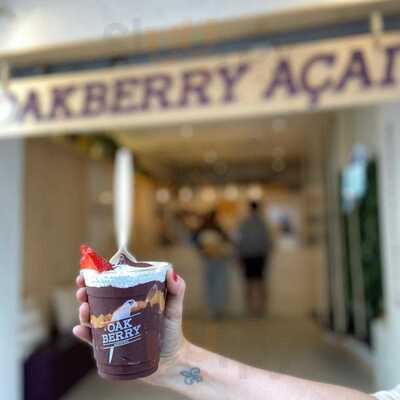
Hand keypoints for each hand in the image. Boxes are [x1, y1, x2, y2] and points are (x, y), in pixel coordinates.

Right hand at [73, 268, 186, 382]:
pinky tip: (80, 329)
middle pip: (96, 299)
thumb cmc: (172, 331)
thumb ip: (177, 290)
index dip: (97, 278)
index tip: (88, 273)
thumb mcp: (174, 308)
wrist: (171, 361)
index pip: (110, 285)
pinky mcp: (111, 345)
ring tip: (84, 309)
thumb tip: (172, 272)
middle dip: (85, 293)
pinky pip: (93, 339)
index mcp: (129, 298)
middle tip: (82, 291)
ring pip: (91, 318)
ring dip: (83, 312)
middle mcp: (118, 312)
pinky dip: (84, 334)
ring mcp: (113, 329)